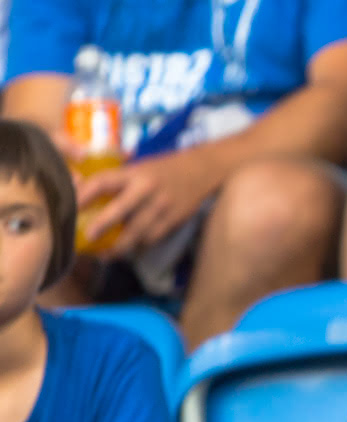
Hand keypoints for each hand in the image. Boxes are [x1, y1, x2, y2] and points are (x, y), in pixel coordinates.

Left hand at [78, 146, 225, 254]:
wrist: (202, 170)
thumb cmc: (163, 168)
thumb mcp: (139, 166)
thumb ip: (117, 178)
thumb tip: (83, 189)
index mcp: (134, 173)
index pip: (103, 182)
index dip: (84, 195)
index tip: (70, 208)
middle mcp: (147, 189)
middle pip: (120, 210)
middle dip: (102, 225)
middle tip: (88, 238)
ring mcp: (162, 206)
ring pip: (137, 231)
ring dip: (120, 246)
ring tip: (106, 255)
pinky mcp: (174, 220)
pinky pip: (152, 238)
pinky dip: (139, 246)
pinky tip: (129, 251)